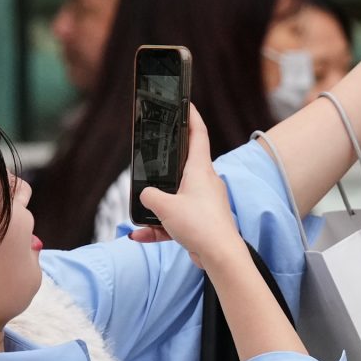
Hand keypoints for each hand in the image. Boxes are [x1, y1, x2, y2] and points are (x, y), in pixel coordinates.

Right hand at [129, 106, 245, 268]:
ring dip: (157, 207)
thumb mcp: (165, 206)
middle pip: (183, 166)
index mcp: (201, 170)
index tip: (186, 104)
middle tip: (152, 158)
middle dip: (165, 166)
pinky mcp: (202, 222)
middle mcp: (205, 183)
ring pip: (176, 198)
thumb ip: (149, 197)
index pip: (198, 135)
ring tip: (140, 217)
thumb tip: (146, 196)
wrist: (221, 256)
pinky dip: (159, 227)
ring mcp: (204, 203)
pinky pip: (176, 220)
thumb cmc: (200, 225)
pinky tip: (140, 236)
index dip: (191, 117)